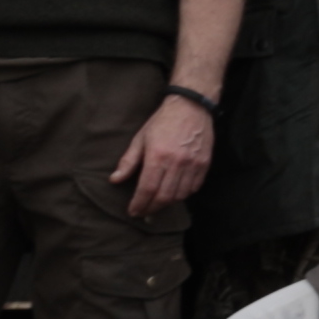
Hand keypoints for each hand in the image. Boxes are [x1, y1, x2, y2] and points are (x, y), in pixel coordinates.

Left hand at [112, 93, 216, 212]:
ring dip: (167, 203)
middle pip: (164, 196)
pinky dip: (183, 195)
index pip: (147, 189)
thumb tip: (114, 180)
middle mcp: (176, 162)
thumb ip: (128, 161)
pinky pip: (194, 188)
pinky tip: (174, 193)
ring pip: (180, 195)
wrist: (190, 106)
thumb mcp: (140, 138)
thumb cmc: (162, 121)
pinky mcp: (204, 164)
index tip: (133, 211)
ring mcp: (193, 164)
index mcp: (157, 156)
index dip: (139, 204)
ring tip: (157, 204)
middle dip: (152, 208)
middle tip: (144, 212)